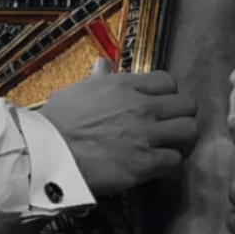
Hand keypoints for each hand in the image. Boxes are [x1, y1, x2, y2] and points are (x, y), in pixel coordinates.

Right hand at [41, 61, 197, 195]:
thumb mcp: (77, 91)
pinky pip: (175, 160)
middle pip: (187, 105)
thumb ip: (97, 79)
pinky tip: (160, 168)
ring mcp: (145, 134)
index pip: (168, 81)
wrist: (45, 153)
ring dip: (183, 141)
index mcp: (125, 85)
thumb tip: (103, 66)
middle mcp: (141, 106)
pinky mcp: (144, 163)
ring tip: (173, 149)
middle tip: (173, 130)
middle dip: (182, 117)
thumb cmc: (55, 123)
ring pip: (189, 131)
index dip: (169, 96)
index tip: (162, 107)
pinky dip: (171, 164)